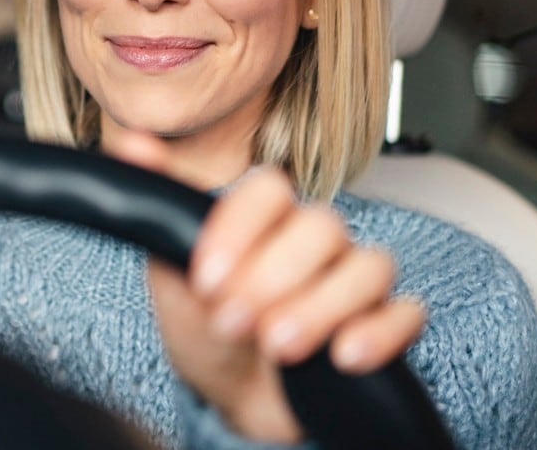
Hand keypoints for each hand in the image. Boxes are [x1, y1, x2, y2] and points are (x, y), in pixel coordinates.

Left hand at [109, 132, 425, 442]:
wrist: (231, 395)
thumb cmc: (204, 323)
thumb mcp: (169, 266)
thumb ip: (158, 203)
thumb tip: (131, 140)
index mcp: (266, 217)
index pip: (270, 189)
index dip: (240, 229)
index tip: (205, 277)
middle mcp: (315, 239)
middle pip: (322, 227)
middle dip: (272, 278)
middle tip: (230, 320)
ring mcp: (353, 279)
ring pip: (368, 267)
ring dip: (320, 307)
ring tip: (277, 345)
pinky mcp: (381, 325)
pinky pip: (405, 315)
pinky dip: (379, 332)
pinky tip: (343, 355)